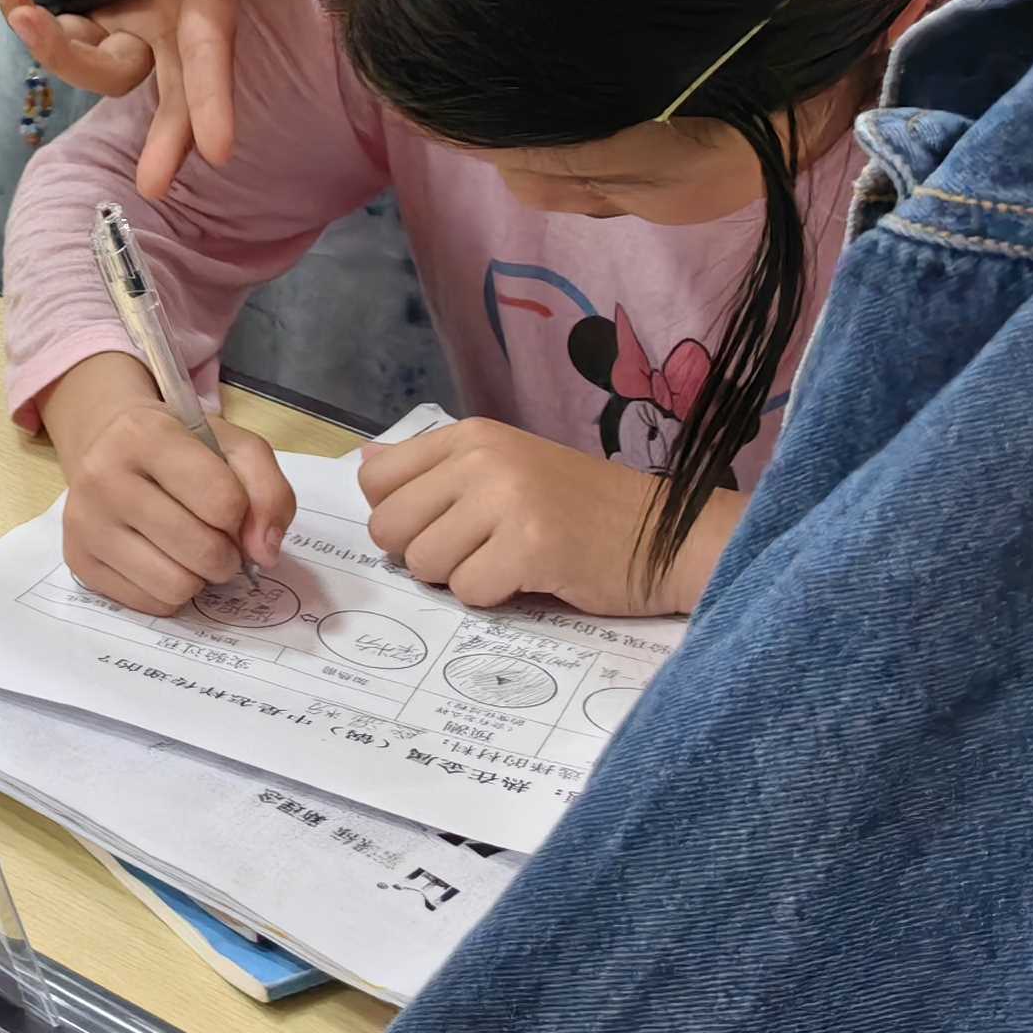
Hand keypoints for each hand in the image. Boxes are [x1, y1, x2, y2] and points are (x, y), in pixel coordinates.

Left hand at [0, 0, 242, 200]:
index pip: (210, 54)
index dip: (213, 102)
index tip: (219, 151)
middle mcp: (166, 23)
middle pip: (159, 87)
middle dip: (160, 137)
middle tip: (150, 184)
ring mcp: (127, 20)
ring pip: (94, 62)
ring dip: (50, 45)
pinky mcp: (93, 8)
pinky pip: (59, 27)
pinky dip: (29, 12)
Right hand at [43, 358, 294, 615]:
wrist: (109, 444)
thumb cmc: (182, 448)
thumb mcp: (234, 447)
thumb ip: (268, 491)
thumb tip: (264, 554)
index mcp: (145, 435)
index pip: (223, 501)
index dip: (243, 515)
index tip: (233, 508)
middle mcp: (103, 476)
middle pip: (203, 550)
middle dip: (226, 554)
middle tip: (218, 538)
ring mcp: (84, 521)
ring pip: (176, 586)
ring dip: (199, 577)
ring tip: (190, 551)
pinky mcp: (78, 559)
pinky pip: (150, 604)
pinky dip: (169, 591)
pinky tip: (161, 560)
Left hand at [358, 420, 693, 615]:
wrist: (668, 534)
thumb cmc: (581, 507)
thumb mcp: (504, 465)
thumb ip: (435, 467)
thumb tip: (364, 459)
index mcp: (469, 435)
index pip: (375, 479)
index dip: (397, 515)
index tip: (439, 525)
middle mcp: (481, 458)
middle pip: (388, 528)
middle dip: (423, 554)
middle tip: (476, 552)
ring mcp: (507, 499)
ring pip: (424, 564)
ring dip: (461, 578)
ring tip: (508, 561)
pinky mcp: (531, 546)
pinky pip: (468, 592)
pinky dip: (494, 597)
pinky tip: (530, 577)